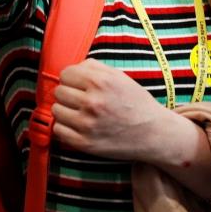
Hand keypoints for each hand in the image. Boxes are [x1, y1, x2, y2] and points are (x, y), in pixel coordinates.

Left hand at [52, 59, 173, 163]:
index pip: (65, 74)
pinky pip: (58, 130)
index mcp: (100, 82)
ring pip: (56, 110)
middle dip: (68, 94)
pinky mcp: (85, 144)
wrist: (154, 133)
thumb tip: (72, 69)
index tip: (79, 85)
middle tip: (81, 100)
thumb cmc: (136, 102)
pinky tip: (78, 126)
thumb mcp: (119, 76)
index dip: (72, 79)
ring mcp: (87, 124)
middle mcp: (92, 102)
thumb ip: (93, 67)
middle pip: (59, 92)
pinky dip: (65, 127)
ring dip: (65, 110)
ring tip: (80, 113)